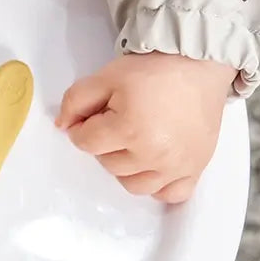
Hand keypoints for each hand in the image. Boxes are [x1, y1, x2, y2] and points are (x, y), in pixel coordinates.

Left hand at [55, 52, 235, 202]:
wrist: (196, 66)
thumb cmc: (151, 70)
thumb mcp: (105, 77)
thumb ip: (75, 101)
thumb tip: (63, 126)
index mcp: (129, 129)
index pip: (86, 143)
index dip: (83, 126)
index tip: (94, 114)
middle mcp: (153, 155)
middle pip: (108, 164)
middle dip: (104, 144)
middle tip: (116, 120)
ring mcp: (176, 167)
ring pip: (134, 185)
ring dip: (126, 166)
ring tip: (133, 141)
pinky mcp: (195, 169)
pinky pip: (169, 194)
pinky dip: (157, 184)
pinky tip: (154, 163)